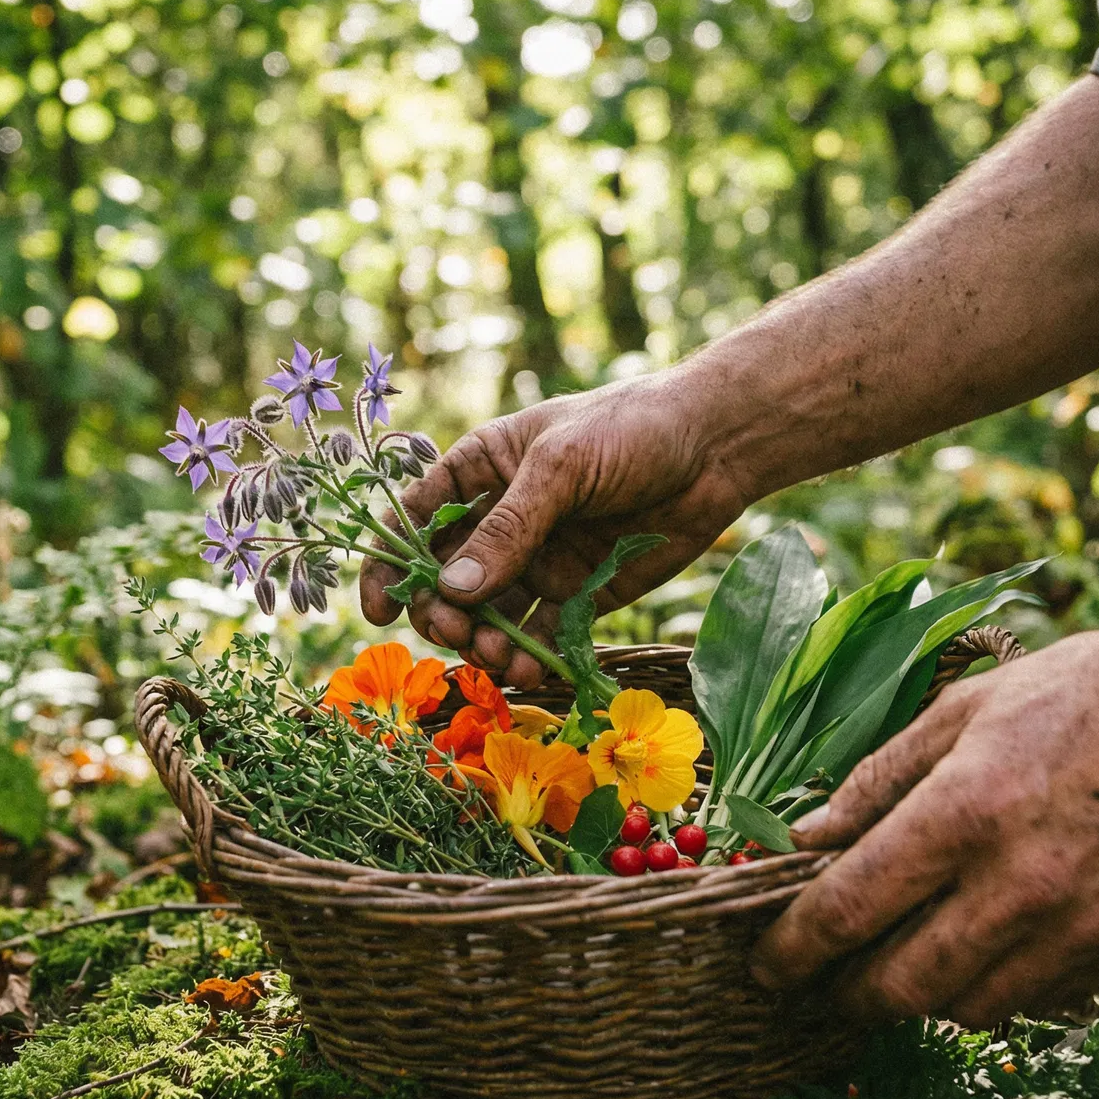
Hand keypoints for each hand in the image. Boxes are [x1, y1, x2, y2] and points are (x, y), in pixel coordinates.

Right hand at [360, 377, 751, 686]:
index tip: (380, 610)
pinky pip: (540, 634)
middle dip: (443, 614)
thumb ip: (509, 529)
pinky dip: (530, 658)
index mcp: (481, 471)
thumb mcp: (562, 466)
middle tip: (459, 635)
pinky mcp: (579, 593)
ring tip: (504, 659)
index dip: (388, 565)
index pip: (414, 521)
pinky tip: (532, 670)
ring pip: (489, 616)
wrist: (717, 447)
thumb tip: (454, 590)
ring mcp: (538, 559)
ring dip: (485, 644)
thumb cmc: (632, 428)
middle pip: (446, 580)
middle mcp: (501, 520)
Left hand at [749, 613, 1098, 1026]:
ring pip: (967, 1009)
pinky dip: (991, 988)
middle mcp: (1021, 884)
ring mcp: (1080, 927)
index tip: (764, 965)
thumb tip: (806, 839)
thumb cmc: (1081, 691)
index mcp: (966, 811)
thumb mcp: (963, 708)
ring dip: (919, 996)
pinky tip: (980, 945)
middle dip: (847, 994)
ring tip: (900, 957)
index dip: (793, 950)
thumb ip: (877, 781)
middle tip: (823, 980)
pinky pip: (1034, 1001)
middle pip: (902, 986)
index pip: (850, 909)